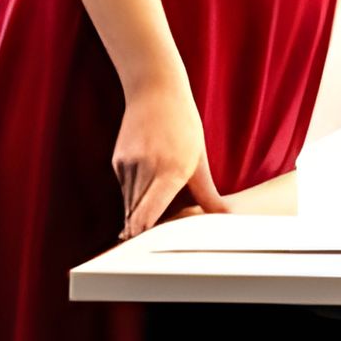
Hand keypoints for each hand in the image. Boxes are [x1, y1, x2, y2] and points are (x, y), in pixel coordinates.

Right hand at [114, 79, 229, 238]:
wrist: (155, 89)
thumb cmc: (183, 123)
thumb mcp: (200, 158)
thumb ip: (207, 193)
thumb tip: (222, 217)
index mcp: (171, 170)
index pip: (151, 214)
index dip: (145, 235)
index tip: (146, 251)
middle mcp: (147, 169)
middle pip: (139, 213)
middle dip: (143, 230)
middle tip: (148, 247)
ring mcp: (129, 164)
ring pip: (130, 202)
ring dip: (138, 214)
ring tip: (145, 227)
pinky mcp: (118, 160)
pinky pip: (125, 188)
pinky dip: (133, 196)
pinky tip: (144, 191)